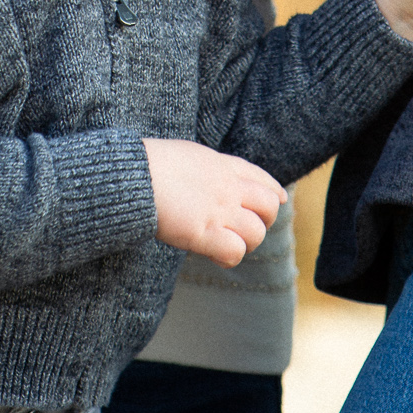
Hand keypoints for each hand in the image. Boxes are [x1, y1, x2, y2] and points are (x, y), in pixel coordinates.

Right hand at [141, 137, 285, 266]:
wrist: (134, 174)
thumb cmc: (150, 164)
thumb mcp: (188, 155)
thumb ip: (206, 168)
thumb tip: (207, 176)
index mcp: (223, 165)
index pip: (261, 179)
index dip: (273, 192)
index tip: (278, 200)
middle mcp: (228, 187)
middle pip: (269, 207)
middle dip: (262, 221)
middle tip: (243, 229)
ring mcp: (219, 210)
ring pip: (257, 233)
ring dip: (245, 243)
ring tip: (225, 244)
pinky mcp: (205, 233)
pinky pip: (236, 252)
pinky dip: (229, 257)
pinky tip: (215, 255)